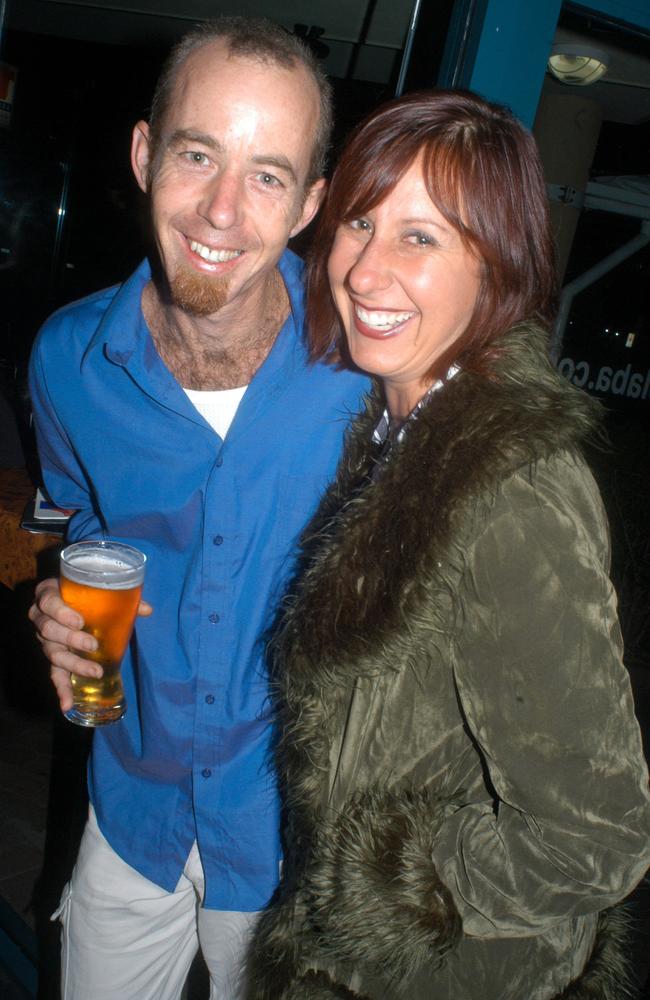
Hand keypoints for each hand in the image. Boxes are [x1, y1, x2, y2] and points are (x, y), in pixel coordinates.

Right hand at [28, 577, 151, 713]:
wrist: (75, 602)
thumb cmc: (87, 594)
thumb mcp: (98, 592)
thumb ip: (121, 598)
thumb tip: (147, 610)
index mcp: (49, 594)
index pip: (47, 601)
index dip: (60, 612)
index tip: (79, 621)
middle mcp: (41, 617)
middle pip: (48, 629)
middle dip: (71, 638)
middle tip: (93, 645)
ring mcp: (45, 639)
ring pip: (53, 653)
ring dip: (74, 664)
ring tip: (95, 672)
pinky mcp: (53, 657)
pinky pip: (54, 674)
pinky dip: (61, 690)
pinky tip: (67, 705)